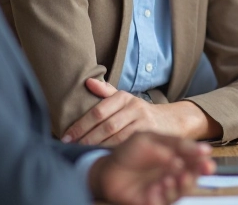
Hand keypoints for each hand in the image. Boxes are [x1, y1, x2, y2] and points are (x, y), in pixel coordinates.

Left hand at [63, 79, 220, 145]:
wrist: (171, 120)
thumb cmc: (140, 112)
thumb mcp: (125, 99)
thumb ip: (106, 92)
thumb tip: (88, 81)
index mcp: (124, 97)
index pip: (98, 111)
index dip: (80, 125)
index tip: (66, 136)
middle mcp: (134, 108)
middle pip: (105, 126)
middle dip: (85, 138)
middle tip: (70, 147)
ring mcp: (143, 123)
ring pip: (115, 137)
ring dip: (96, 146)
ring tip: (80, 153)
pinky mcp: (148, 136)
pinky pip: (126, 146)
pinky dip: (111, 152)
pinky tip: (99, 156)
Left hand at [88, 131, 214, 204]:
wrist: (107, 169)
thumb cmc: (129, 151)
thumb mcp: (148, 139)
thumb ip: (169, 144)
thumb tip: (190, 152)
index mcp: (177, 157)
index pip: (195, 160)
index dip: (202, 159)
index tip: (205, 155)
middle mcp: (174, 174)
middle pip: (192, 177)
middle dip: (195, 176)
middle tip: (190, 173)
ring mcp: (164, 189)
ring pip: (180, 192)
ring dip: (178, 187)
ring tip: (169, 180)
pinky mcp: (152, 202)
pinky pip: (162, 203)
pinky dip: (160, 198)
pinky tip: (153, 189)